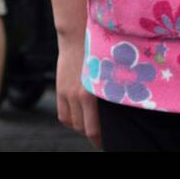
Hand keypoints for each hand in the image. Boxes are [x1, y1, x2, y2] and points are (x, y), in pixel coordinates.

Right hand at [55, 32, 100, 147]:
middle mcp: (80, 96)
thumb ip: (109, 90)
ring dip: (82, 128)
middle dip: (94, 136)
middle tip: (104, 137)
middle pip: (84, 129)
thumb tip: (118, 107)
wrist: (77, 35)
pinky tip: (79, 118)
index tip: (109, 142)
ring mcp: (68, 94)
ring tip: (92, 126)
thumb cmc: (100, 51)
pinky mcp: (60, 90)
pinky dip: (71, 121)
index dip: (101, 140)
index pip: (95, 129)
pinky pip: (63, 115)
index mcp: (95, 93)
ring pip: (74, 124)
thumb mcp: (109, 72)